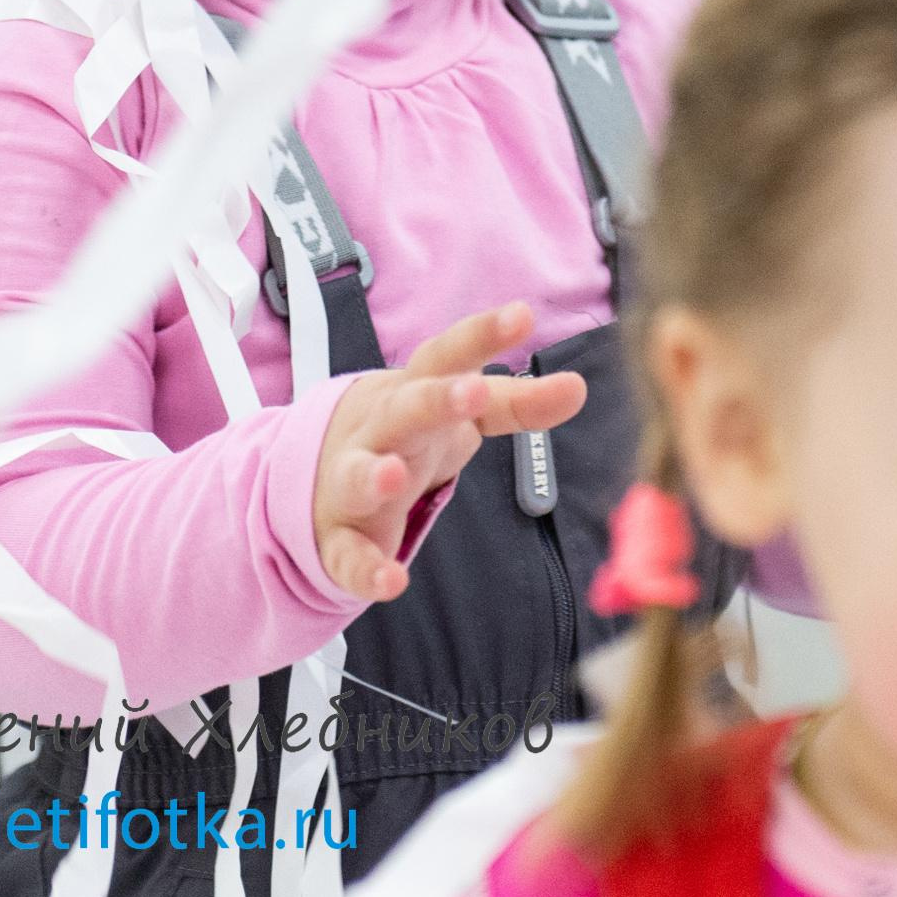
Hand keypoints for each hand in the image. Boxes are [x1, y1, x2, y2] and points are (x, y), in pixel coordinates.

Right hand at [313, 302, 584, 601]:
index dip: (482, 335)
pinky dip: (366, 569)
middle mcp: (379, 428)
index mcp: (411, 389)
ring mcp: (350, 480)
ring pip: (357, 473)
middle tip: (472, 391)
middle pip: (404, 407)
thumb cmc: (408, 430)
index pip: (446, 355)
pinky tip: (392, 582)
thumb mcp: (460, 412)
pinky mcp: (338, 537)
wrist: (318, 475)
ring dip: (375, 474)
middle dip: (434, 399)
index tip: (523, 314)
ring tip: (396, 477)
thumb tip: (578, 387)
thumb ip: (516, 401)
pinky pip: (348, 554)